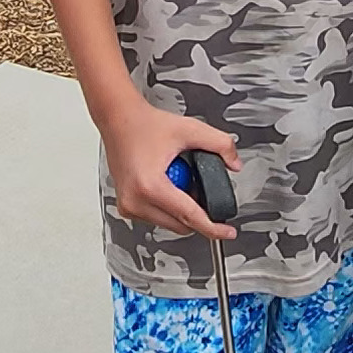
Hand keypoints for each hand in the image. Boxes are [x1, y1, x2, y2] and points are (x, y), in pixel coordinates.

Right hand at [100, 95, 239, 240]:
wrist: (118, 120)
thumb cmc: (144, 124)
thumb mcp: (190, 130)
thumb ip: (220, 144)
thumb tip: (234, 164)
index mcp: (151, 185)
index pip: (190, 217)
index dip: (213, 227)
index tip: (227, 232)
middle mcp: (136, 200)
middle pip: (181, 225)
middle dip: (197, 212)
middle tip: (198, 185)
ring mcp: (129, 206)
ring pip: (169, 224)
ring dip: (181, 210)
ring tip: (178, 180)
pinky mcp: (126, 206)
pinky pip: (156, 218)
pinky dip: (167, 207)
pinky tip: (167, 184)